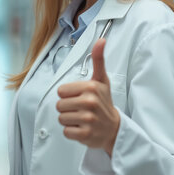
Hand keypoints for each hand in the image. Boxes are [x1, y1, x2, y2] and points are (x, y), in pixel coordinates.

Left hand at [56, 38, 119, 155]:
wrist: (114, 129)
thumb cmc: (104, 102)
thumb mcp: (101, 80)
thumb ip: (98, 59)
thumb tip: (101, 40)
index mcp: (91, 87)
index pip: (61, 91)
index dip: (68, 95)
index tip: (80, 98)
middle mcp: (90, 102)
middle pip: (59, 105)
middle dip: (68, 108)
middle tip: (81, 110)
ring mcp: (88, 119)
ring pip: (61, 118)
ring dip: (69, 120)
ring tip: (82, 119)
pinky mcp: (85, 135)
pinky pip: (66, 132)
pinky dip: (72, 132)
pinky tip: (83, 129)